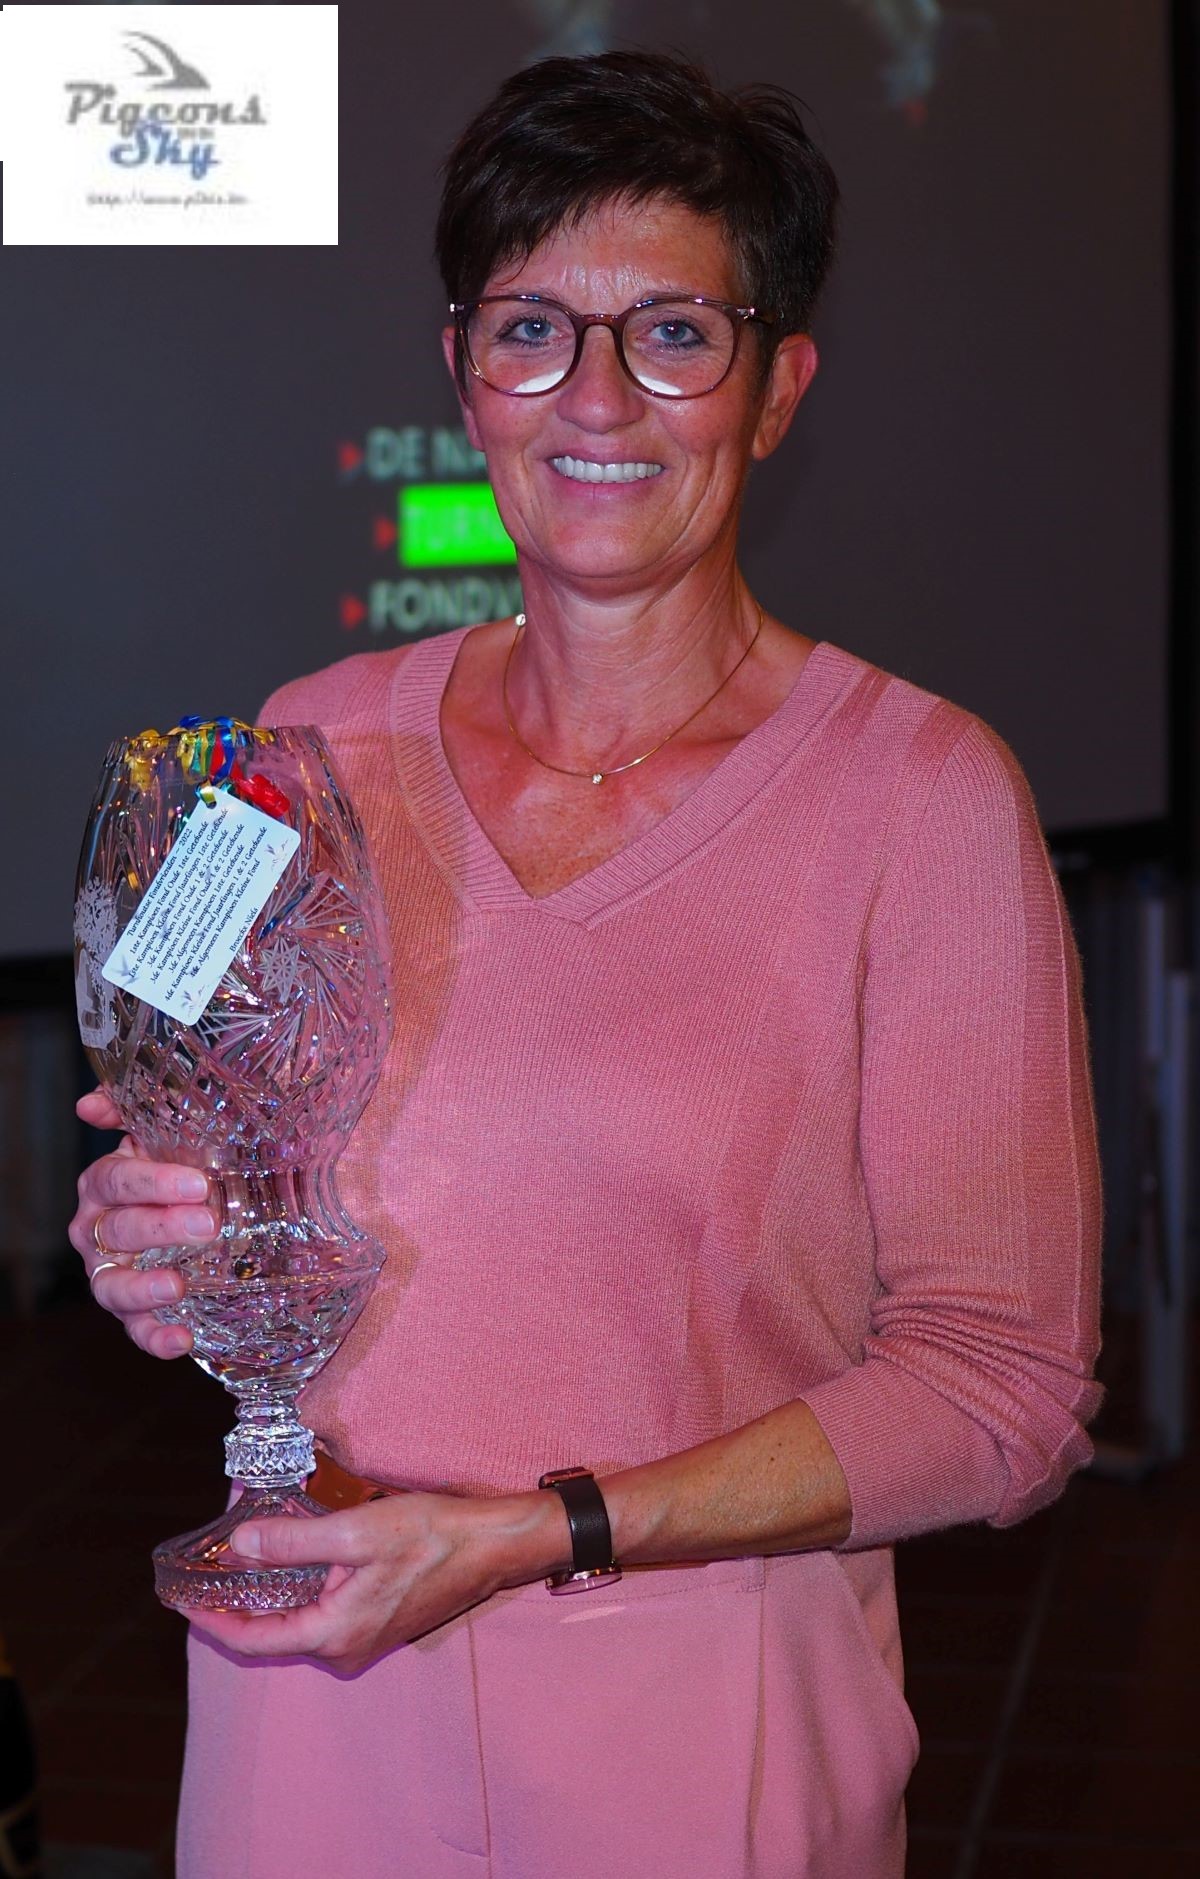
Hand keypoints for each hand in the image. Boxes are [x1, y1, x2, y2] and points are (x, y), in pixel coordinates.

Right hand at [69, 1087, 215, 1358]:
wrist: (205, 1209)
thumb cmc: (185, 1164)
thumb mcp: (169, 1128)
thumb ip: (135, 1106)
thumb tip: (89, 1105)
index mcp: (106, 1183)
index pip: (116, 1179)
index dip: (152, 1182)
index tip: (197, 1183)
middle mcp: (99, 1230)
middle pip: (120, 1230)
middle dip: (162, 1228)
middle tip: (208, 1225)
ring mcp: (112, 1273)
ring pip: (113, 1286)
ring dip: (143, 1289)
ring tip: (178, 1285)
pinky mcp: (134, 1312)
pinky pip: (136, 1330)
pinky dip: (155, 1338)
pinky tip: (182, 1339)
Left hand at [183, 1489, 567, 1674]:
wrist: (494, 1546)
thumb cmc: (432, 1536)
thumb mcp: (356, 1531)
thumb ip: (293, 1541)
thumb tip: (238, 1546)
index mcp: (334, 1634)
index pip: (253, 1638)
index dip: (211, 1619)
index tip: (179, 1598)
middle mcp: (344, 1648)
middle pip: (272, 1632)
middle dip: (236, 1602)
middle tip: (204, 1568)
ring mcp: (363, 1639)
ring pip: (297, 1620)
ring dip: (268, 1592)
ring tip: (239, 1556)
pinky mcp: (377, 1622)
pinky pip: (321, 1612)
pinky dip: (297, 1588)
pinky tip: (290, 1557)